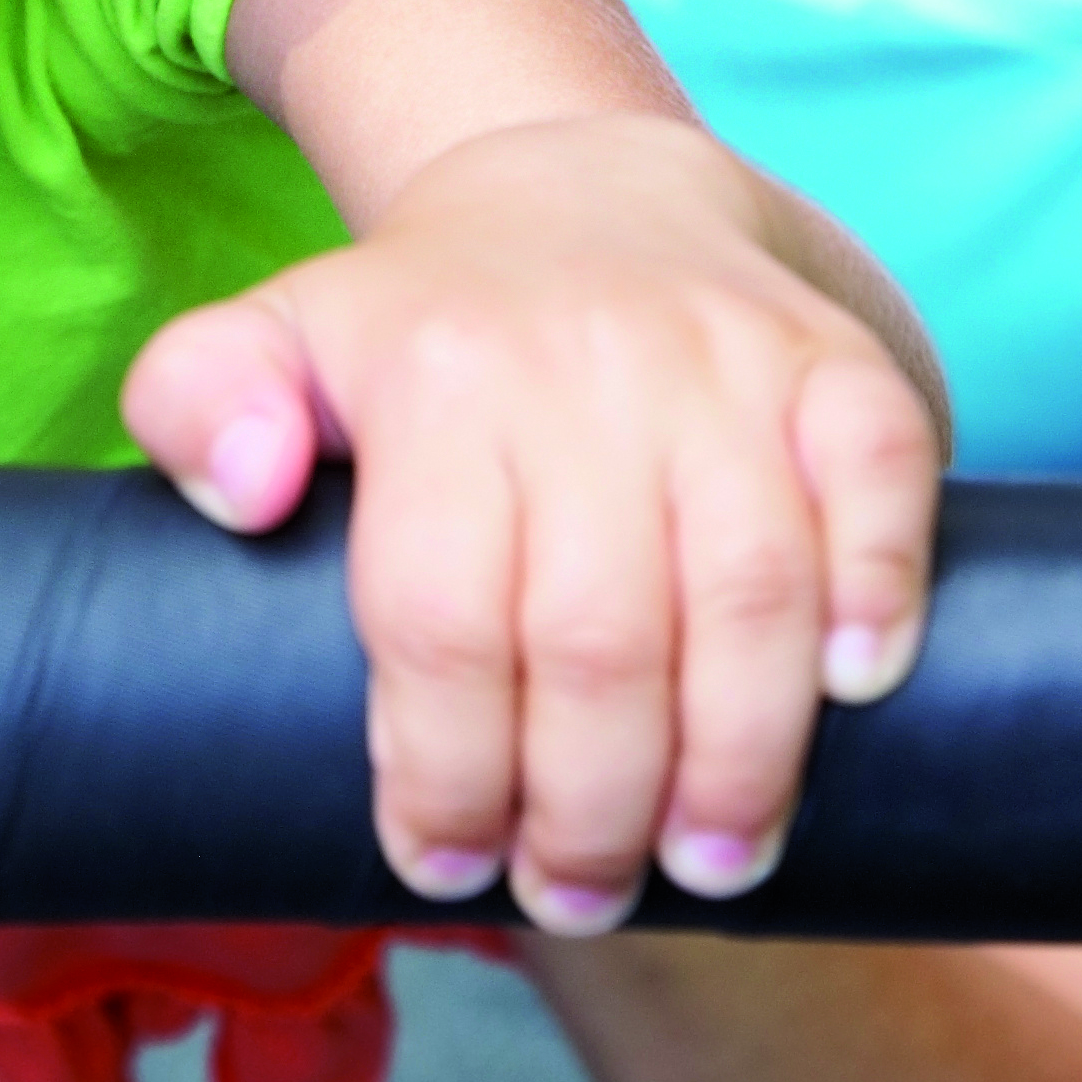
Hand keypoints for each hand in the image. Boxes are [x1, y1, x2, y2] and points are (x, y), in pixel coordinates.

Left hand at [121, 113, 940, 937]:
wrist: (586, 187)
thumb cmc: (424, 326)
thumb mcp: (275, 338)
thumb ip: (197, 405)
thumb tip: (245, 492)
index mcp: (432, 376)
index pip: (440, 617)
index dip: (443, 769)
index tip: (442, 862)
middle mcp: (583, 361)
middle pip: (600, 636)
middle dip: (590, 807)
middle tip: (580, 894)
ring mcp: (724, 358)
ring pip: (751, 589)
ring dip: (739, 759)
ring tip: (711, 860)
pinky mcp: (836, 360)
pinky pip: (883, 478)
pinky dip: (880, 594)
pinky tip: (850, 697)